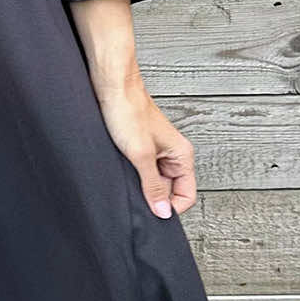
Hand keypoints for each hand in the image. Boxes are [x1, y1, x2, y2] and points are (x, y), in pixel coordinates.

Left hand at [91, 80, 196, 218]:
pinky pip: (142, 171)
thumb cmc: (129, 112)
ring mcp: (157, 152)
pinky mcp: (141, 148)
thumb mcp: (141, 156)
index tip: (152, 212)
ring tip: (128, 178)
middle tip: (136, 197)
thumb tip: (164, 213)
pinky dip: (134, 175)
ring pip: (154, 181)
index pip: (186, 196)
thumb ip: (153, 187)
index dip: (170, 208)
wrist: (112, 87)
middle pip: (170, 191)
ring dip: (142, 186)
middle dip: (154, 198)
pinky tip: (123, 171)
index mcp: (182, 155)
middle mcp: (173, 155)